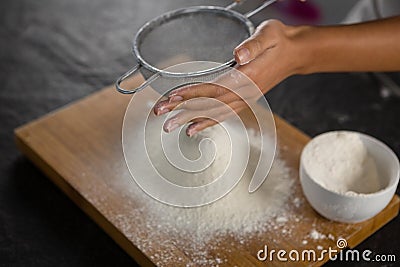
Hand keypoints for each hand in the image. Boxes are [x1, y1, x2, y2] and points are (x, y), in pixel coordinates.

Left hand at [154, 20, 305, 134]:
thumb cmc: (279, 41)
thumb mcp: (269, 34)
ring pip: (216, 113)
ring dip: (192, 120)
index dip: (193, 93)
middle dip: (185, 111)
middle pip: (211, 104)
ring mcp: (246, 98)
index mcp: (248, 77)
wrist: (296, 53)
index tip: (173, 97)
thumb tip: (239, 54)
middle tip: (163, 117)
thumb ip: (253, 45)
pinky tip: (195, 127)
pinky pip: (224, 114)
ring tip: (172, 126)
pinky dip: (208, 122)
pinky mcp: (245, 99)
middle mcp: (246, 92)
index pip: (215, 88)